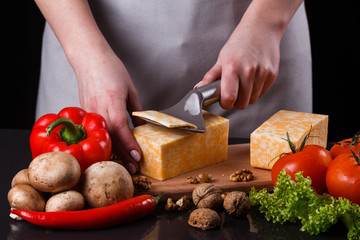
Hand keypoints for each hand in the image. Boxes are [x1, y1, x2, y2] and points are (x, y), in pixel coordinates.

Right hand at [75, 49, 143, 173]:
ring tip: (125, 163)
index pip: (120, 127)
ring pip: (101, 137)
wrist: (89, 59)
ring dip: (114, 152)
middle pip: (110, 137)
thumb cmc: (111, 69)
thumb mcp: (130, 89)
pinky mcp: (84, 113)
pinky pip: (95, 132)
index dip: (129, 143)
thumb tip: (142, 128)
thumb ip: (137, 110)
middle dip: (123, 154)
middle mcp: (98, 108)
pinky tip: (113, 151)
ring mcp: (89, 111)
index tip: (138, 156)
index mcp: (111, 100)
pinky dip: (105, 143)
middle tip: (134, 168)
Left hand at [199, 22, 279, 109]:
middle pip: (242, 103)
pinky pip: (262, 93)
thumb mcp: (222, 58)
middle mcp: (248, 71)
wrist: (262, 28)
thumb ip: (211, 76)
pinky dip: (257, 90)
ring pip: (252, 99)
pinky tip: (254, 77)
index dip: (225, 103)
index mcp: (232, 68)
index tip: (224, 100)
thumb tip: (198, 89)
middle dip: (236, 101)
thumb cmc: (240, 42)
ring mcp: (262, 73)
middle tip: (234, 90)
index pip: (229, 98)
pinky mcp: (272, 74)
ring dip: (247, 96)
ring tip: (244, 81)